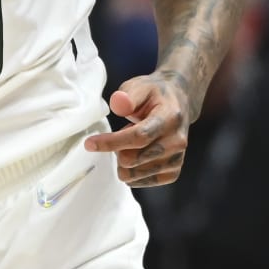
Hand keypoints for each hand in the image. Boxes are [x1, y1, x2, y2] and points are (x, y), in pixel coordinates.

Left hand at [86, 71, 191, 186]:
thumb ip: (127, 95)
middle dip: (115, 150)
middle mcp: (177, 142)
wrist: (179, 103)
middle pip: (133, 159)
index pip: (139, 136)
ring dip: (123, 161)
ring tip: (131, 143)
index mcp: (170, 118)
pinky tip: (136, 154)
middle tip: (117, 136)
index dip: (111, 142)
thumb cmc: (154, 94)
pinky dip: (131, 171)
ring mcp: (177, 159)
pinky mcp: (173, 173)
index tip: (89, 143)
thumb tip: (119, 105)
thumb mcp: (140, 86)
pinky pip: (141, 182)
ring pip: (134, 174)